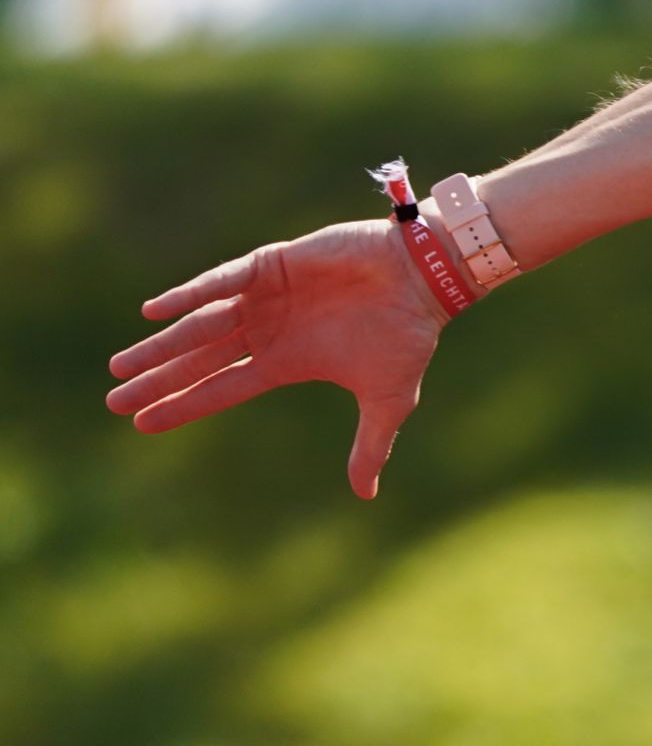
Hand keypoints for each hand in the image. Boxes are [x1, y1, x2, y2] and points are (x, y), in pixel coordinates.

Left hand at [108, 218, 453, 498]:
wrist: (426, 279)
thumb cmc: (408, 335)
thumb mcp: (388, 399)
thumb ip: (370, 445)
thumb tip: (365, 496)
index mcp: (286, 361)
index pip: (223, 387)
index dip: (183, 405)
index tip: (140, 424)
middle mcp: (268, 330)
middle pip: (201, 358)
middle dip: (158, 378)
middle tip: (114, 398)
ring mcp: (267, 297)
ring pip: (202, 324)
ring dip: (163, 344)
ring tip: (123, 365)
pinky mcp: (273, 265)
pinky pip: (223, 281)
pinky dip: (190, 294)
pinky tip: (156, 311)